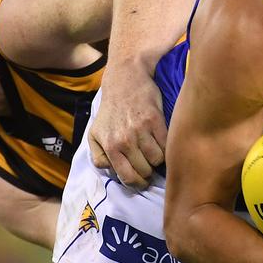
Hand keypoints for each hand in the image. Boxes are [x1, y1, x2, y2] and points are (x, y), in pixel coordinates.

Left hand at [88, 62, 166, 188]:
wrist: (125, 79)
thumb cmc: (111, 108)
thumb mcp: (95, 132)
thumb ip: (98, 155)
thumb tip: (110, 169)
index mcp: (110, 146)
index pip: (128, 177)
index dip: (137, 182)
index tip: (142, 180)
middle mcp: (125, 141)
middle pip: (145, 170)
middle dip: (148, 172)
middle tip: (150, 165)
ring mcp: (141, 131)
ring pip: (158, 159)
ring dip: (159, 159)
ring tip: (156, 152)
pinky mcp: (156, 120)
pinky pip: (166, 144)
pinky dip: (166, 147)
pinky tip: (163, 142)